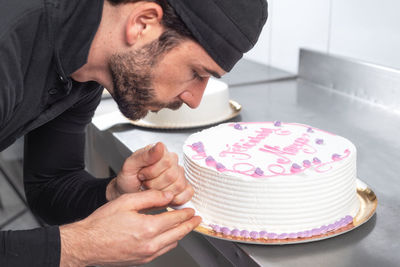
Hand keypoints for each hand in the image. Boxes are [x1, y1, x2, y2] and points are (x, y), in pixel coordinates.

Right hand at [60, 190, 200, 266]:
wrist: (86, 244)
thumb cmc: (102, 223)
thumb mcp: (127, 202)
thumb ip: (151, 197)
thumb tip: (168, 196)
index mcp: (148, 228)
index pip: (175, 220)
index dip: (186, 214)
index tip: (191, 210)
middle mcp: (150, 244)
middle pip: (178, 234)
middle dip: (189, 225)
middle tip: (196, 219)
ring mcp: (146, 255)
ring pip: (172, 244)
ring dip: (180, 234)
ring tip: (183, 226)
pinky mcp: (141, 261)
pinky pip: (162, 251)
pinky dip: (169, 243)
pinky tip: (168, 236)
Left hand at [107, 142, 193, 205]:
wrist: (129, 195)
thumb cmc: (129, 179)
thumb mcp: (130, 165)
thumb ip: (145, 155)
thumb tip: (160, 146)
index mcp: (161, 152)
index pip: (166, 161)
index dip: (151, 172)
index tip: (141, 174)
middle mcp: (173, 162)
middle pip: (172, 175)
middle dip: (154, 184)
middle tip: (145, 183)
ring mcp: (180, 175)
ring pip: (179, 185)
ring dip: (162, 192)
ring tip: (152, 189)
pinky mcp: (185, 188)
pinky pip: (187, 194)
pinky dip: (174, 199)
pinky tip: (163, 196)